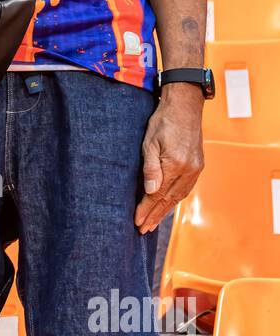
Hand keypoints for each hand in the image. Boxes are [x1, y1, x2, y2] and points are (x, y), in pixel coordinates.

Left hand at [134, 88, 203, 234]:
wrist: (185, 105)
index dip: (146, 210)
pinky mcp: (198, 165)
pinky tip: (168, 205)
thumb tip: (150, 191)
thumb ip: (150, 168)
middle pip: (168, 200)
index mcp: (175, 165)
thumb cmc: (164, 121)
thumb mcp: (150, 142)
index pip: (157, 195)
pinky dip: (176, 200)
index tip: (137, 222)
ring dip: (165, 211)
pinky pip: (186, 189)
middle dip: (155, 216)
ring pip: (178, 196)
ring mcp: (196, 168)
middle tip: (143, 229)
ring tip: (154, 222)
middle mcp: (189, 170)